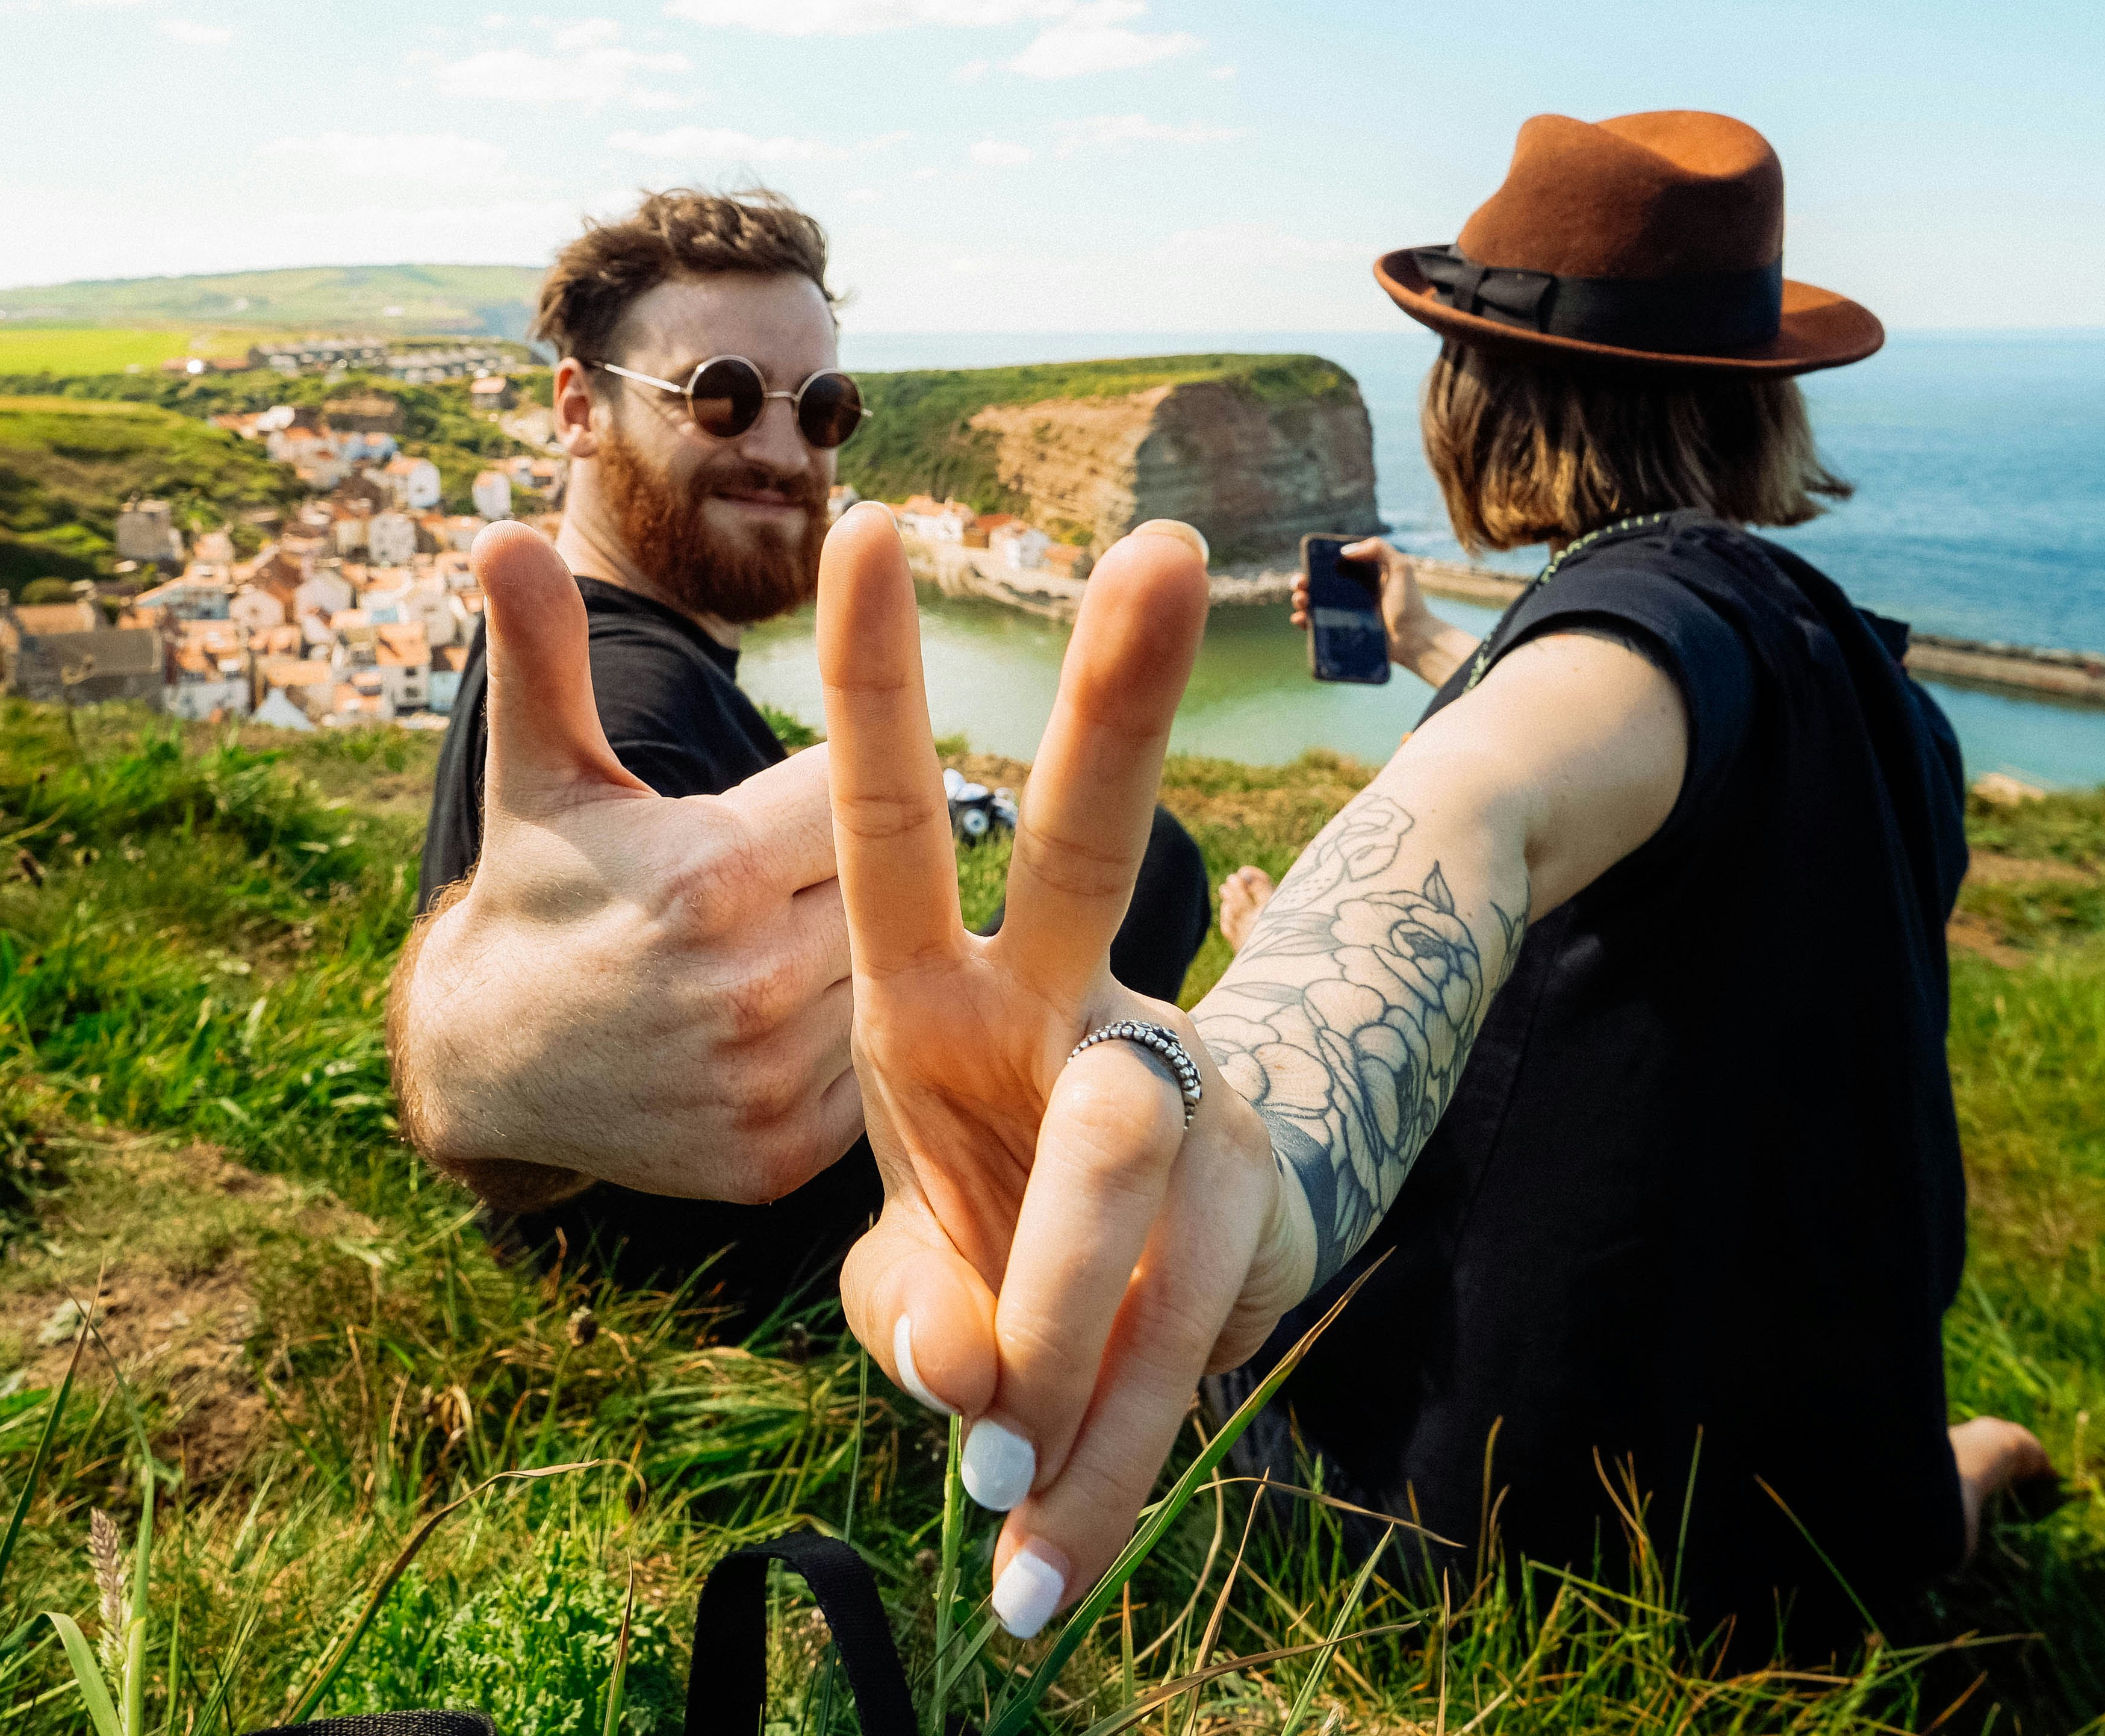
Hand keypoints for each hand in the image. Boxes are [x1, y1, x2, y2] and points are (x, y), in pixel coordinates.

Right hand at [388, 523, 854, 1207]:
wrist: (487, 1062)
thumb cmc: (537, 887)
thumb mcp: (540, 769)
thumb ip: (547, 648)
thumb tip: (502, 530)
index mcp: (710, 871)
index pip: (856, 790)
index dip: (824, 787)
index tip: (795, 793)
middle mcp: (747, 981)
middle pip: (882, 886)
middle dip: (843, 870)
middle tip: (795, 873)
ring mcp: (765, 1078)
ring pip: (881, 978)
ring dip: (855, 956)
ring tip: (791, 941)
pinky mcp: (777, 1157)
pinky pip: (866, 1075)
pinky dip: (843, 1043)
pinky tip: (786, 1018)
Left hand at [820, 508, 1310, 1638]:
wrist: (1143, 1308)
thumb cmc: (989, 1243)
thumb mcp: (899, 1274)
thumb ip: (904, 1315)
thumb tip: (975, 1390)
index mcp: (929, 995)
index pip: (892, 821)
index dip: (877, 681)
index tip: (863, 527)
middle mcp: (1060, 1009)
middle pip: (1098, 842)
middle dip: (1124, 698)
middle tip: (1166, 545)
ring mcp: (1163, 1095)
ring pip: (1126, 1170)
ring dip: (1059, 1339)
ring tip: (998, 1493)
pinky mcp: (1241, 1214)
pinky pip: (1166, 1338)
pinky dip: (1092, 1478)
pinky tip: (1035, 1577)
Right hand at [1289, 537, 1472, 688]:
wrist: (1414, 639)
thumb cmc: (1410, 604)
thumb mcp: (1401, 567)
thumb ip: (1379, 549)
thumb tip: (1344, 552)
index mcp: (1361, 577)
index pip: (1333, 567)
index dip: (1316, 565)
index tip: (1308, 565)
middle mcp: (1350, 594)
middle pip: (1319, 585)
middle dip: (1303, 582)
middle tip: (1299, 584)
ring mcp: (1345, 614)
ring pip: (1314, 605)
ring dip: (1301, 600)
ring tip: (1300, 601)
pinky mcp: (1343, 632)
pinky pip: (1318, 626)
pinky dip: (1304, 622)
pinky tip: (1300, 619)